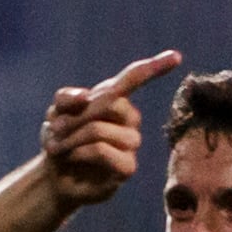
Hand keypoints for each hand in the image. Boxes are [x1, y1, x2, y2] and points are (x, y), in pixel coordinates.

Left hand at [38, 51, 180, 207]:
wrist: (56, 174)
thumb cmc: (62, 139)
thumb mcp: (57, 112)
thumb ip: (66, 98)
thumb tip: (85, 97)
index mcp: (117, 100)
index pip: (136, 78)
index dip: (155, 67)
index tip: (176, 57)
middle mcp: (130, 119)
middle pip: (109, 103)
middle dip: (75, 116)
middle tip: (56, 129)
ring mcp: (132, 143)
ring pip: (98, 129)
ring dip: (70, 137)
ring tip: (59, 147)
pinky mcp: (128, 167)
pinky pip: (101, 150)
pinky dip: (78, 152)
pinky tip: (72, 157)